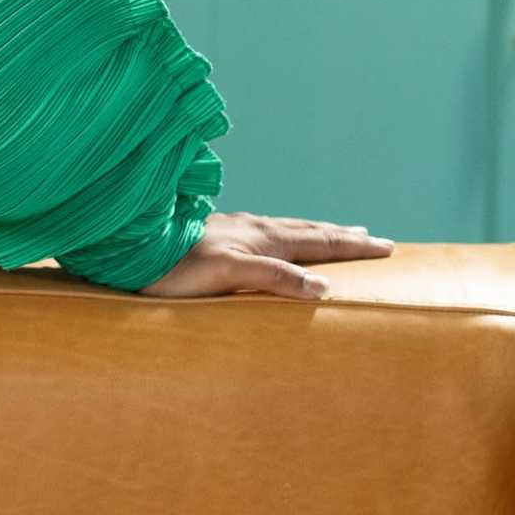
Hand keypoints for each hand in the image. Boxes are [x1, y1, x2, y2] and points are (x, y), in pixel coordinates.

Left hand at [134, 211, 394, 299]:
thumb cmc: (173, 269)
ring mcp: (233, 229)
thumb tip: (322, 287)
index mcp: (261, 239)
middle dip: (342, 235)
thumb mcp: (227, 274)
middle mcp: (252, 229)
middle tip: (372, 236)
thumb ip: (273, 277)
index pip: (319, 242)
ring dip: (315, 231)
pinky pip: (264, 232)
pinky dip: (285, 234)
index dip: (353, 246)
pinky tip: (273, 235)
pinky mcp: (215, 235)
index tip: (386, 246)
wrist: (128, 250)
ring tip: (334, 231)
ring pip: (286, 228)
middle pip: (308, 230)